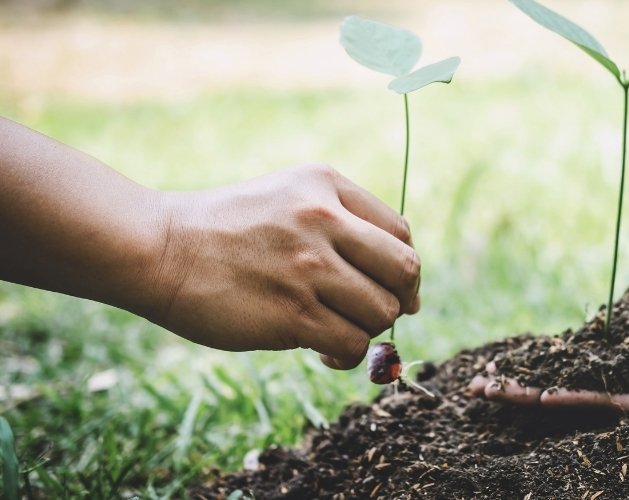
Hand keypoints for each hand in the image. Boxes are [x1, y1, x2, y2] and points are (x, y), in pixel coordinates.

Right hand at [146, 164, 420, 369]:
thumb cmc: (225, 230)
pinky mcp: (292, 312)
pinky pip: (352, 343)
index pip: (400, 233)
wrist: (160, 249)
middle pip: (404, 270)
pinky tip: (322, 350)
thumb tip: (396, 281)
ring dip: (367, 329)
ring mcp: (309, 267)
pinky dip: (346, 355)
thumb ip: (341, 222)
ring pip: (382, 312)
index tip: (390, 288)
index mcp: (326, 186)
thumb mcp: (288, 195)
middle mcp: (324, 220)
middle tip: (374, 313)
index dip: (402, 268)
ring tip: (337, 329)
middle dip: (399, 299)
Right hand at [470, 283, 628, 425]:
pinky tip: (545, 392)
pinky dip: (581, 398)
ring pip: (591, 406)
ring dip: (539, 399)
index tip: (511, 363)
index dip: (550, 367)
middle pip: (581, 395)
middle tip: (480, 388)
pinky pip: (625, 407)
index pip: (592, 372)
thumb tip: (602, 320)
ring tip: (494, 391)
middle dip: (528, 391)